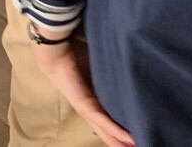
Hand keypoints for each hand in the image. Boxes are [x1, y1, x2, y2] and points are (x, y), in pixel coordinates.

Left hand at [31, 31, 134, 146]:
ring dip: (120, 141)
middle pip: (107, 131)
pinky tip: (128, 138)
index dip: (119, 130)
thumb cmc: (75, 55)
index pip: (107, 120)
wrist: (57, 52)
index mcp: (91, 99)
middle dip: (120, 141)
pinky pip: (103, 121)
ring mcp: (86, 109)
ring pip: (106, 131)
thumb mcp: (98, 66)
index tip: (134, 137)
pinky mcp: (85, 105)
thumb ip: (109, 72)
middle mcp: (89, 108)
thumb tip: (126, 68)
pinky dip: (116, 130)